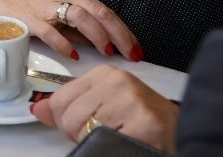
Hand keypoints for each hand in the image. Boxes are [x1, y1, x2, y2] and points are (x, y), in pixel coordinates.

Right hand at [0, 0, 139, 61]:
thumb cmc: (25, 7)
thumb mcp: (55, 14)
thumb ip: (75, 28)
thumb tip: (97, 44)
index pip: (104, 10)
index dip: (123, 29)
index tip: (136, 48)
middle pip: (98, 10)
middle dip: (119, 33)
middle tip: (131, 53)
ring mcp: (45, 6)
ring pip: (79, 15)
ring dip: (97, 35)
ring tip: (106, 51)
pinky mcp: (29, 18)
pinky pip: (50, 30)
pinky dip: (64, 43)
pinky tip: (72, 55)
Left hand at [31, 66, 176, 150]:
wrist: (183, 133)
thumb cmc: (145, 122)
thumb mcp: (106, 106)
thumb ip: (71, 106)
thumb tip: (39, 109)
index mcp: (107, 74)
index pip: (61, 100)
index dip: (67, 121)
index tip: (87, 124)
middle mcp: (119, 82)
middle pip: (69, 117)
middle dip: (82, 134)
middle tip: (108, 134)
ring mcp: (131, 101)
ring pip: (85, 131)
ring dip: (99, 142)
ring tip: (121, 136)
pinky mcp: (144, 122)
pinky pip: (106, 143)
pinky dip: (114, 148)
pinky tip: (130, 141)